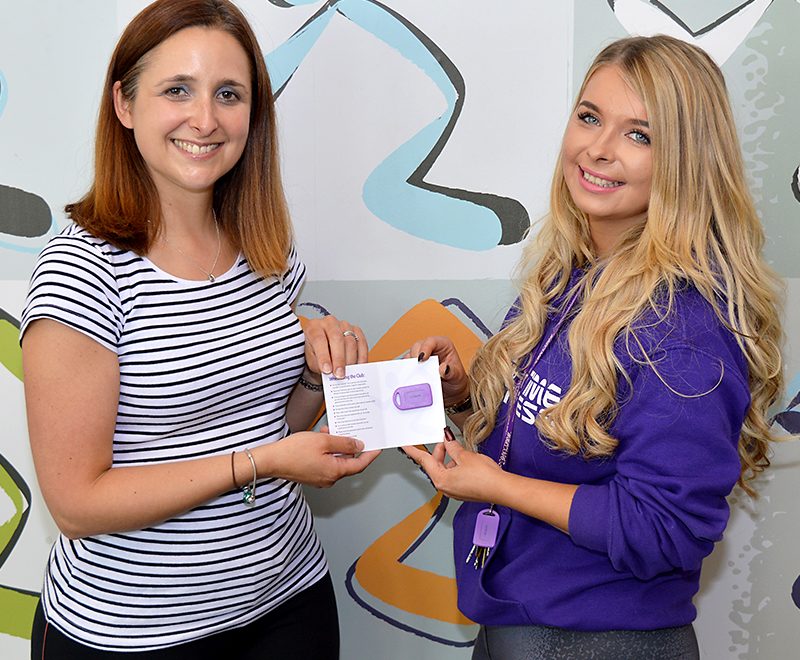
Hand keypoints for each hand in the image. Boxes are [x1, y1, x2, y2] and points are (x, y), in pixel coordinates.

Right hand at [260, 430, 379, 487]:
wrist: (270, 460)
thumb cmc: (293, 451)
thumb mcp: (323, 441)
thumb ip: (344, 444)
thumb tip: (358, 446)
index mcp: (335, 472)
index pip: (360, 465)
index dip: (370, 455)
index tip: (378, 447)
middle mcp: (329, 478)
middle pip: (348, 463)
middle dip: (351, 447)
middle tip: (353, 433)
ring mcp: (320, 478)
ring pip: (336, 461)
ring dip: (337, 446)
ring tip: (331, 431)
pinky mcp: (312, 475)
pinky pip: (326, 462)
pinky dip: (327, 451)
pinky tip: (321, 438)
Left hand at [303, 315, 367, 378]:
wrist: (323, 347)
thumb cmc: (315, 352)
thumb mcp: (311, 358)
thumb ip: (319, 364)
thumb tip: (330, 372)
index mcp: (314, 327)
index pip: (319, 340)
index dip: (323, 356)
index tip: (327, 370)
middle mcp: (329, 322)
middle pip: (337, 338)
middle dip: (339, 359)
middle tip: (339, 374)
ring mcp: (344, 325)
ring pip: (351, 342)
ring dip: (350, 360)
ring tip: (348, 373)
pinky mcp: (356, 330)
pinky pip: (362, 343)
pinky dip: (362, 357)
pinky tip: (358, 367)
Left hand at [402, 429, 502, 502]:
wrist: (501, 489)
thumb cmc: (485, 478)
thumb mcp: (465, 456)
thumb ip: (452, 447)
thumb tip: (447, 440)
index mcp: (441, 479)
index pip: (423, 460)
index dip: (413, 451)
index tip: (406, 445)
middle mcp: (445, 487)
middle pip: (435, 464)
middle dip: (440, 451)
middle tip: (446, 440)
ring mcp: (454, 490)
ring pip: (446, 469)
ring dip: (451, 458)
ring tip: (461, 451)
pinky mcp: (462, 491)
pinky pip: (454, 475)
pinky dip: (457, 466)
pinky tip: (467, 460)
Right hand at [408, 336, 468, 404]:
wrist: (453, 391)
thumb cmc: (456, 380)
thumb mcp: (457, 376)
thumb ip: (451, 372)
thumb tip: (443, 368)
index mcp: (443, 345)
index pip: (431, 341)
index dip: (425, 348)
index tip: (422, 358)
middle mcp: (431, 349)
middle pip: (417, 347)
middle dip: (414, 356)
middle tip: (415, 368)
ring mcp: (421, 358)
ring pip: (410, 356)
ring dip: (409, 366)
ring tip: (412, 376)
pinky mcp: (415, 367)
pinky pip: (407, 367)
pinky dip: (407, 373)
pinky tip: (409, 379)